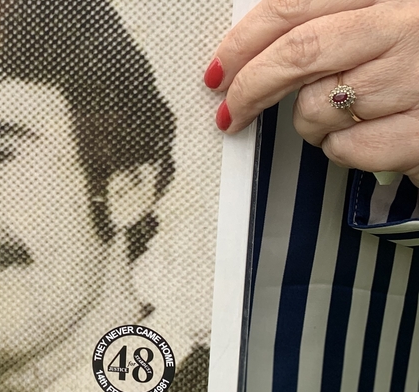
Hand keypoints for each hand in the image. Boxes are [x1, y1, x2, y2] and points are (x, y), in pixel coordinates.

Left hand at [205, 0, 418, 185]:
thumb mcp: (385, 19)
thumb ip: (331, 22)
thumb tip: (254, 49)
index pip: (292, 7)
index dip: (243, 42)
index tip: (219, 70)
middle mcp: (407, 26)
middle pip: (297, 53)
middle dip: (250, 87)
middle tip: (232, 110)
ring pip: (319, 107)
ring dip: (309, 123)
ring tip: (336, 117)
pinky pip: (349, 147)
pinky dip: (341, 150)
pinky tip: (366, 136)